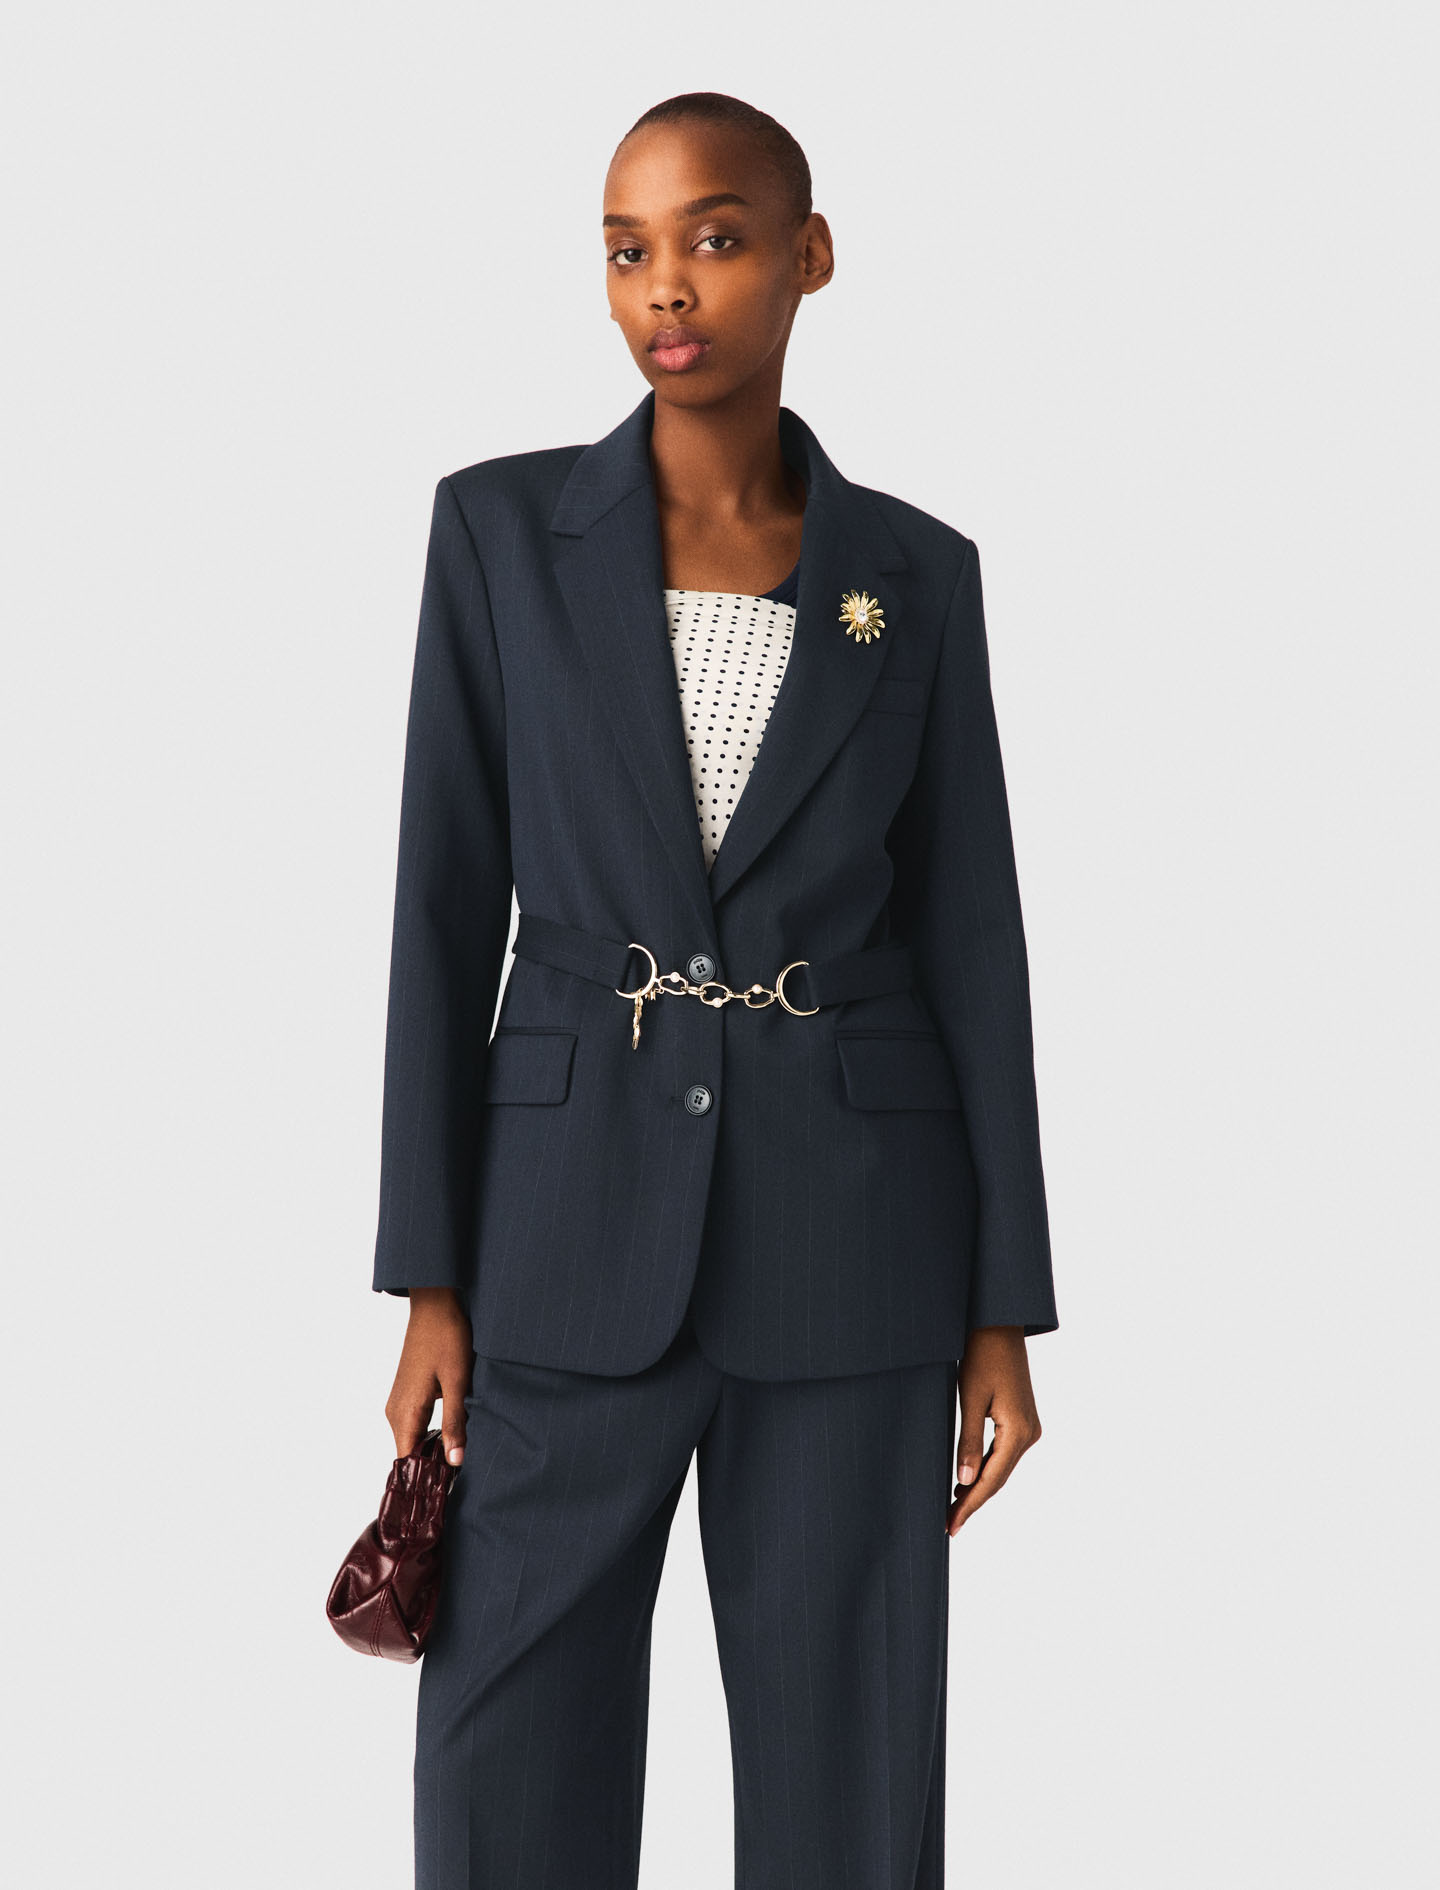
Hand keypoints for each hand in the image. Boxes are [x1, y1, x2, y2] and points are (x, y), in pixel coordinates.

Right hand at [385, 1288, 473, 1466]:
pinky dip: (431, 1435)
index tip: (446, 1494)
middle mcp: (395, 1412)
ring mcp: (399, 1402)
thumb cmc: (446, 1337)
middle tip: (460, 1483)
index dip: (424, 1481)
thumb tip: (455, 1462)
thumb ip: (455, 1422)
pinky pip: (416, 1425)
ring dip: (433, 1452)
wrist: (434, 1303)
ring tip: (459, 1465)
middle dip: (432, 1470)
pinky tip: (453, 1437)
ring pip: (413, 1440)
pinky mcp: (407, 1394)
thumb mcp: (457, 1381)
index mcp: (404, 1413)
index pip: (407, 1463)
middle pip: (410, 1455)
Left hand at [947, 1324, 1041, 1535]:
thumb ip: (968, 1441)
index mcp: (1018, 1432)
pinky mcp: (1023, 1421)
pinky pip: (1003, 1454)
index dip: (969, 1504)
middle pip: (998, 1478)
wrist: (999, 1326)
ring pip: (1001, 1468)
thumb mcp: (970, 1399)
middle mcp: (1030, 1434)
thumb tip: (963, 1481)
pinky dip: (985, 1469)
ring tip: (952, 1507)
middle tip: (947, 1523)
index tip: (950, 1525)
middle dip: (972, 1501)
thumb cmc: (982, 1356)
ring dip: (978, 1487)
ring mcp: (1029, 1428)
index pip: (990, 1480)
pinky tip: (967, 1479)